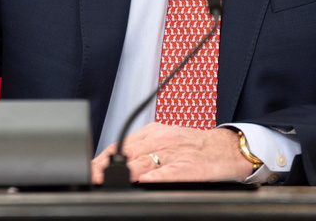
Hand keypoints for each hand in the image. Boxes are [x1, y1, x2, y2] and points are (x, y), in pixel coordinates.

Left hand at [90, 122, 253, 183]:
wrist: (225, 149)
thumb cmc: (194, 147)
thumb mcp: (164, 140)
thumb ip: (141, 149)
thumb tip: (112, 163)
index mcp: (153, 134)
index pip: (121, 145)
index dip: (103, 159)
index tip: (89, 170)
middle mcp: (162, 141)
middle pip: (129, 154)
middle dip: (108, 168)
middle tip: (92, 177)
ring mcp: (175, 154)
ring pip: (145, 162)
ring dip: (125, 172)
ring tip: (108, 181)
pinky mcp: (190, 167)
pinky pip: (171, 172)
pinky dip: (157, 176)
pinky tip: (145, 180)